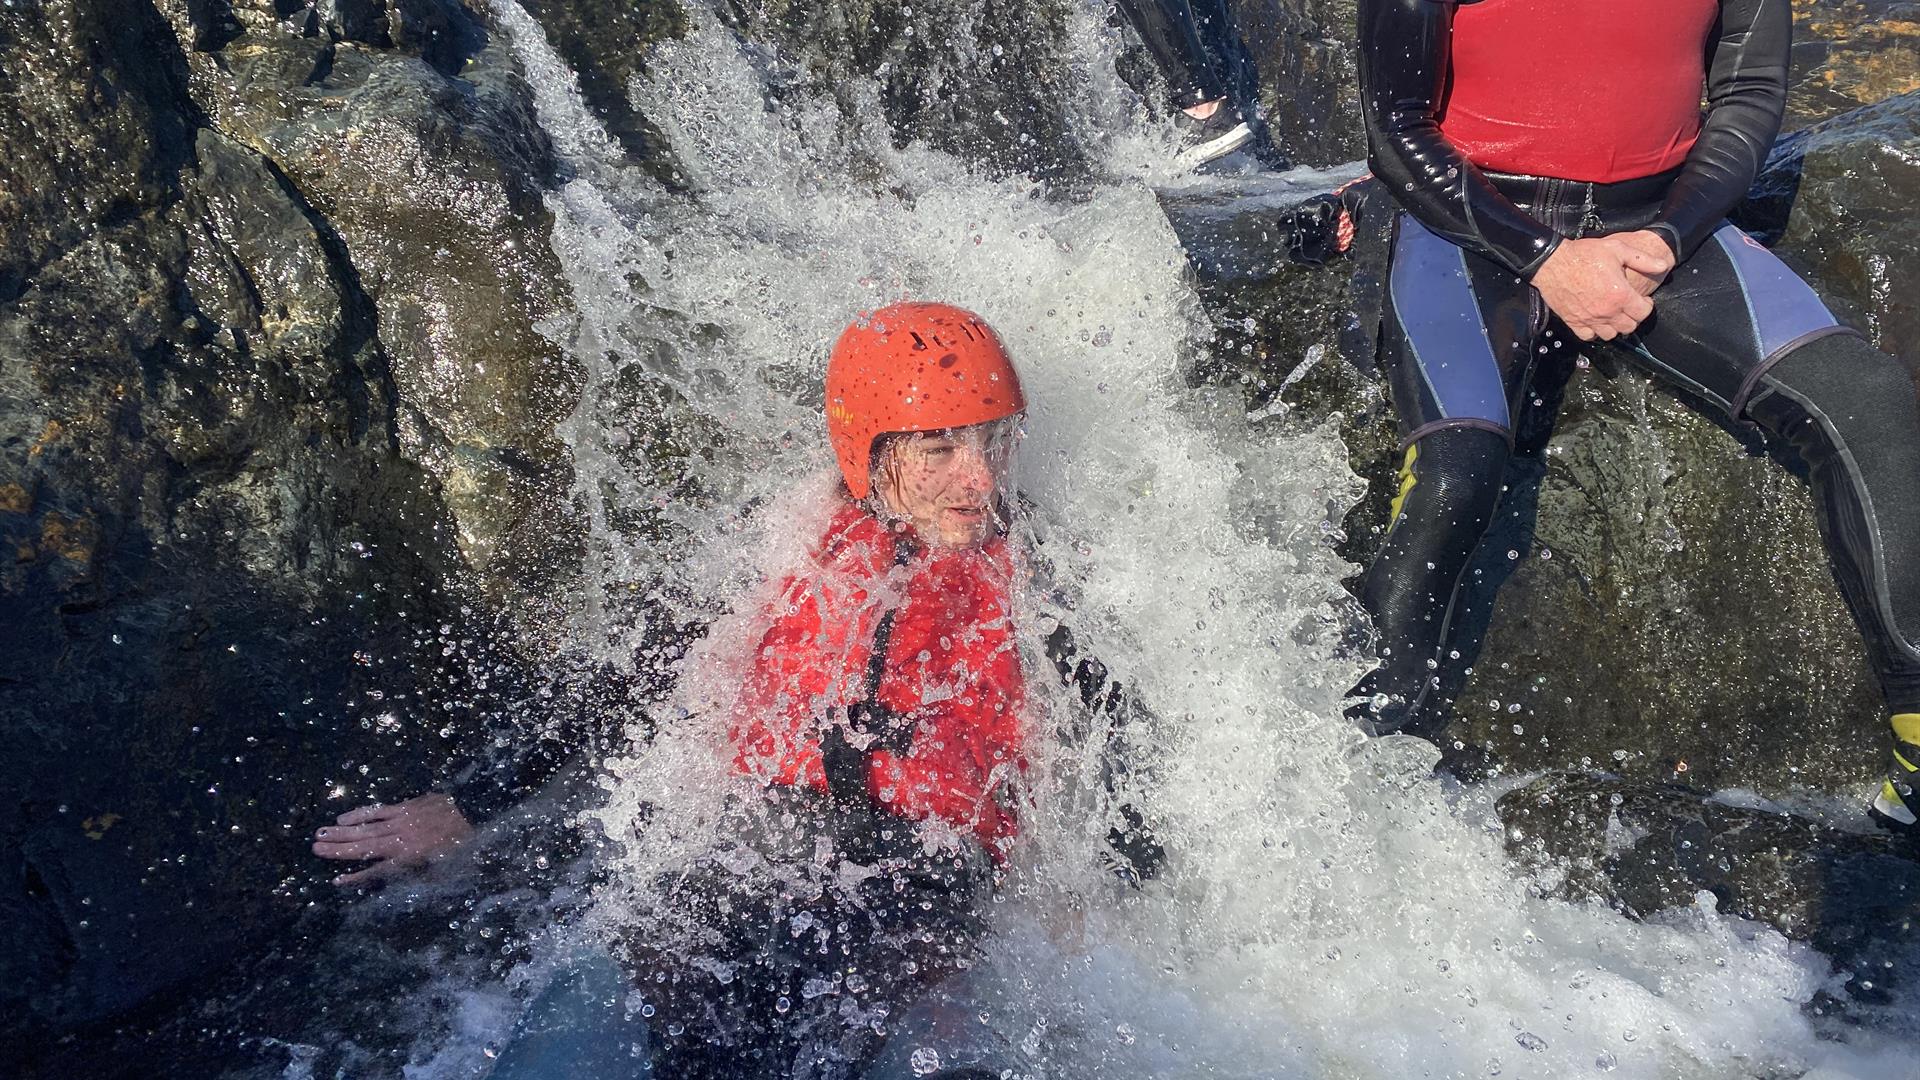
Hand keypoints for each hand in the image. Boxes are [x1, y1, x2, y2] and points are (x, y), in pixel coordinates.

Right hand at [313, 793, 474, 886]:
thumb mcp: (445, 871)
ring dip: (342, 833)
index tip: (337, 881)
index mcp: (411, 859)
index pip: (377, 871)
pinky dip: (359, 815)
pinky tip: (343, 819)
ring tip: (319, 835)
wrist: (478, 813)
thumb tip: (396, 883)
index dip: (357, 877)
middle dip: (338, 850)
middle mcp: (401, 840)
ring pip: (366, 829)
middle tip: (314, 849)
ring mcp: (402, 821)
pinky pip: (377, 811)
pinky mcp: (406, 807)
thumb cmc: (463, 848)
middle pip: (364, 847)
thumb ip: (420, 878)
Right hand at [1531, 233, 1674, 340]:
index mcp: (1621, 295)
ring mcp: (1590, 319)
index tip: (1642, 300)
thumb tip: (1663, 266)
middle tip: (1628, 307)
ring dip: (1615, 326)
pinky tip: (1595, 320)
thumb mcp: (1617, 249)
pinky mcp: (1574, 322)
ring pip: (1611, 335)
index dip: (1647, 306)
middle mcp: (1607, 311)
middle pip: (1629, 327)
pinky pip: (1589, 336)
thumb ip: (1643, 259)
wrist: (1553, 262)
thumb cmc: (1584, 254)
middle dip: (1633, 317)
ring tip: (1613, 314)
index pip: (1643, 313)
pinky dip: (1595, 332)